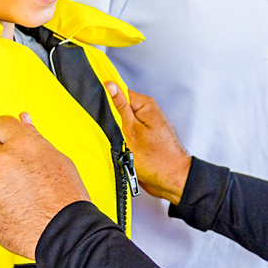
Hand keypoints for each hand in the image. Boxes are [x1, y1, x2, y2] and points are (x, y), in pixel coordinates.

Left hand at [0, 114, 90, 261]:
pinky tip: (19, 213)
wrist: (66, 233)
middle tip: (12, 170)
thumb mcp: (58, 159)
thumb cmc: (67, 198)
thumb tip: (23, 119)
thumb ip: (34, 138)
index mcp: (21, 146)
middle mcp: (2, 163)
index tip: (7, 140)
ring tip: (24, 199)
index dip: (4, 133)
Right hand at [105, 83, 191, 203]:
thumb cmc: (158, 160)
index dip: (105, 96)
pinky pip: (124, 134)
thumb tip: (110, 86)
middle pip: (118, 107)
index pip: (119, 91)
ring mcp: (143, 126)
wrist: (171, 181)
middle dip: (109, 118)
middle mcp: (146, 113)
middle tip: (110, 130)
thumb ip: (120, 108)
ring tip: (118, 142)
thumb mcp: (131, 131)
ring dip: (113, 131)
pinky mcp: (141, 138)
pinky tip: (120, 148)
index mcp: (145, 105)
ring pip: (119, 122)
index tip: (96, 104)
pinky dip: (119, 140)